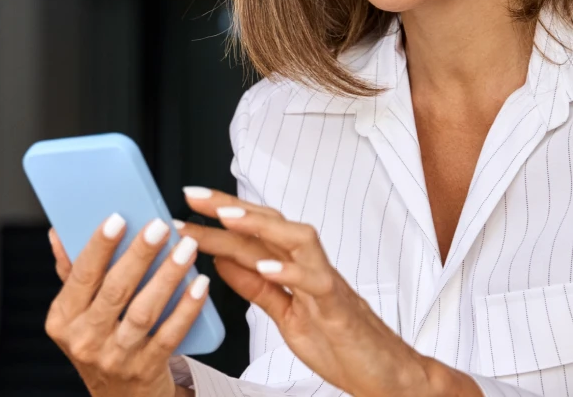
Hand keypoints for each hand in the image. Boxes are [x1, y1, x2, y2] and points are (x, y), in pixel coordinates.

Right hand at [45, 215, 206, 396]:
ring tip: (186, 248)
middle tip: (160, 227)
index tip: (118, 218)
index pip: (81, 275)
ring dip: (167, 276)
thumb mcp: (76, 313)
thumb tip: (59, 232)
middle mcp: (85, 339)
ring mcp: (115, 357)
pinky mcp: (145, 369)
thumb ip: (72, 273)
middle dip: (139, 255)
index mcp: (63, 319)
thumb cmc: (99, 343)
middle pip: (115, 290)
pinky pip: (169, 335)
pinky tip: (199, 285)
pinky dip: (186, 308)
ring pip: (143, 311)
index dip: (99, 246)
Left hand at [180, 188, 478, 396]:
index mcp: (294, 270)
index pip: (253, 233)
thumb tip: (222, 260)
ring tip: (228, 219)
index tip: (187, 204)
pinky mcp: (340, 309)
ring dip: (261, 226)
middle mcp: (310, 268)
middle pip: (271, 223)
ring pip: (298, 239)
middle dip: (231, 207)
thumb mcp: (285, 314)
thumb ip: (256, 287)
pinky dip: (292, 272)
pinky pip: (318, 282)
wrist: (385, 375)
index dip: (220, 216)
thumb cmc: (340, 344)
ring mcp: (326, 284)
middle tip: (195, 197)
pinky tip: (267, 269)